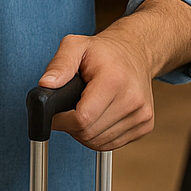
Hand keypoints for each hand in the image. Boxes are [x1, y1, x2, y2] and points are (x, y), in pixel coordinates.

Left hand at [38, 0, 190, 151]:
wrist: (135, 54)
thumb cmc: (103, 52)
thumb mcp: (75, 46)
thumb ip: (59, 64)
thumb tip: (45, 84)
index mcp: (114, 81)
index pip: (82, 119)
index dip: (61, 120)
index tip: (54, 112)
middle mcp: (132, 101)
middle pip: (88, 133)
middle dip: (70, 126)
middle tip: (66, 110)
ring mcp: (141, 115)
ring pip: (98, 142)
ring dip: (82, 133)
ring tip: (81, 111)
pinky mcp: (145, 126)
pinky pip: (110, 144)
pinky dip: (96, 137)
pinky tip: (95, 118)